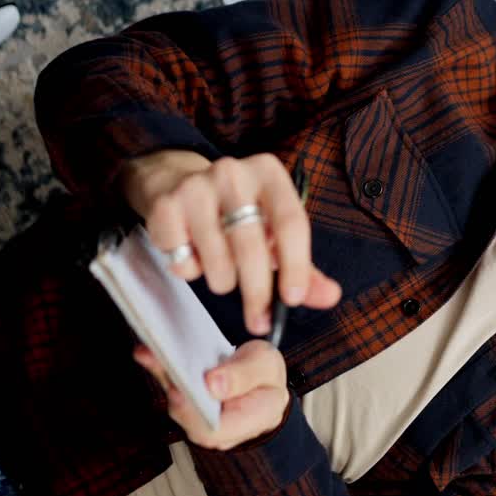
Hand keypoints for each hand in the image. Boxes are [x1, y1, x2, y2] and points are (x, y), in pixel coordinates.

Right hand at [120, 150, 340, 334]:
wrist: (177, 182)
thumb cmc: (237, 213)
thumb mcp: (274, 232)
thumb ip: (303, 267)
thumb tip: (330, 296)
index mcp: (269, 173)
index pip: (291, 222)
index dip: (295, 265)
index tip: (293, 299)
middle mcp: (233, 173)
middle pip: (251, 245)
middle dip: (257, 292)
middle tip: (260, 322)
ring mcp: (195, 187)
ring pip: (216, 259)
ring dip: (222, 282)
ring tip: (223, 274)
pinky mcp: (165, 206)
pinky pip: (182, 261)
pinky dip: (190, 272)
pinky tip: (193, 256)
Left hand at [134, 341, 289, 449]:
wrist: (260, 377)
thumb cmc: (266, 375)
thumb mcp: (266, 365)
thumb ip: (245, 374)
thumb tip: (214, 385)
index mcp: (249, 422)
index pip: (214, 430)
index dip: (192, 414)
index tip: (179, 389)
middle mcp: (219, 428)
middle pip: (188, 417)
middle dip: (171, 386)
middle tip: (158, 359)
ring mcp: (199, 419)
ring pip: (175, 402)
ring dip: (161, 375)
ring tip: (150, 352)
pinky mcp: (186, 403)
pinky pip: (171, 388)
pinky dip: (160, 370)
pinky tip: (148, 353)